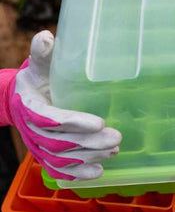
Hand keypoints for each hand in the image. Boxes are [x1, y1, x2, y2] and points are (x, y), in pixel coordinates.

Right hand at [5, 31, 120, 180]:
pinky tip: (99, 174)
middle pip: (62, 142)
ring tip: (114, 150)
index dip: (75, 122)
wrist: (19, 100)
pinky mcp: (45, 156)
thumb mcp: (38, 66)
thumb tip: (46, 36)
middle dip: (90, 142)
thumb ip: (42, 54)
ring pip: (63, 158)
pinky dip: (78, 174)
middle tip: (116, 138)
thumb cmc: (36, 80)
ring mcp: (38, 146)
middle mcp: (33, 130)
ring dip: (90, 157)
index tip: (100, 122)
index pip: (53, 118)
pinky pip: (59, 169)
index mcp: (31, 107)